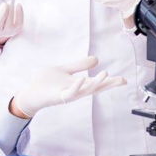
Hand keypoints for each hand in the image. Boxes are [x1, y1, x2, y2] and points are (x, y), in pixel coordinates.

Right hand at [0, 1, 23, 46]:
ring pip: (10, 18)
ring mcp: (7, 31)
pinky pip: (19, 20)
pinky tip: (18, 5)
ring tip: (9, 3)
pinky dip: (19, 12)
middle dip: (2, 10)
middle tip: (4, 3)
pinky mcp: (17, 29)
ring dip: (10, 8)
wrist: (1, 23)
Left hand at [11, 56, 125, 117]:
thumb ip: (79, 65)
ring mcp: (68, 94)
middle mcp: (75, 90)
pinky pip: (69, 92)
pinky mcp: (58, 96)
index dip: (110, 82)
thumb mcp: (65, 70)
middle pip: (95, 88)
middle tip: (122, 80)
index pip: (97, 82)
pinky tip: (81, 79)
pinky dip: (76, 86)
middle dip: (108, 85)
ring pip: (85, 91)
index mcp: (78, 84)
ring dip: (95, 84)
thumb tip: (96, 59)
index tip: (124, 80)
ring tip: (106, 75)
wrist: (30, 91)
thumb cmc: (46, 82)